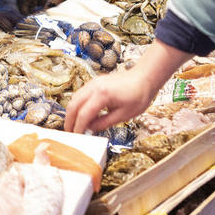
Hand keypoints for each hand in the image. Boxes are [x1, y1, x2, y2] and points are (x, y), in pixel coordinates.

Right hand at [65, 39, 192, 132]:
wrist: (144, 77)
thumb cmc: (138, 96)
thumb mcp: (123, 115)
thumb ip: (104, 123)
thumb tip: (90, 130)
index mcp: (102, 95)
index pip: (84, 114)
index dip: (79, 127)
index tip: (78, 137)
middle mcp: (93, 87)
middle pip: (73, 105)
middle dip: (70, 120)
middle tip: (70, 133)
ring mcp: (92, 82)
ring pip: (74, 98)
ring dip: (72, 112)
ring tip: (74, 125)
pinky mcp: (94, 82)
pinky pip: (80, 94)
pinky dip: (77, 105)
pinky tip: (82, 114)